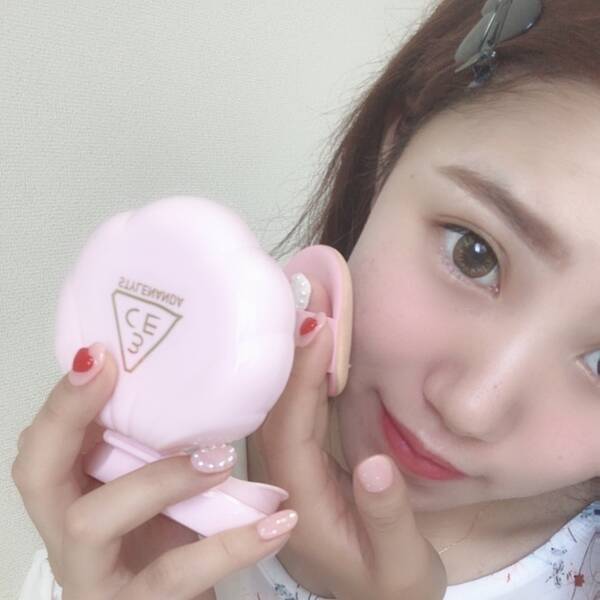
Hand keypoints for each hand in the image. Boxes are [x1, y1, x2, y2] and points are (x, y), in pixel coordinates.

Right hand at [12, 346, 297, 599]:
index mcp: (76, 492)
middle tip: (109, 374)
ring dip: (159, 477)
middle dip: (68, 417)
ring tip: (219, 458)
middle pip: (36, 473)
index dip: (63, 398)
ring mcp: (96, 576)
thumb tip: (215, 370)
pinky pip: (176, 576)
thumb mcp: (164, 485)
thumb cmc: (173, 538)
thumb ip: (166, 441)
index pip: (46, 439)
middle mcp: (70, 532)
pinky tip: (277, 523)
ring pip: (93, 520)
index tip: (100, 353)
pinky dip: (231, 545)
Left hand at [250, 280, 447, 599]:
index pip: (290, 431)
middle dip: (287, 354)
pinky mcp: (297, 466)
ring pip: (277, 408)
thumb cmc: (391, 588)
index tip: (320, 327)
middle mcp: (279, 484)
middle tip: (305, 298)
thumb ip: (388, 518)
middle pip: (272, 411)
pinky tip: (311, 347)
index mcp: (299, 506)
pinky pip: (290, 414)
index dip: (301, 379)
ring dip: (291, 359)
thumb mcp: (401, 563)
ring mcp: (285, 474)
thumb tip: (377, 465)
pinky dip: (300, 377)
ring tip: (307, 308)